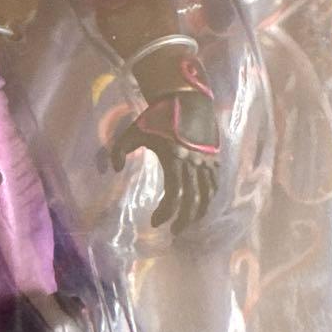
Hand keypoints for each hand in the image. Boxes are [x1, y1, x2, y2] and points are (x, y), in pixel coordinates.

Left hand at [110, 90, 220, 234]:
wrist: (187, 99)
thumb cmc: (157, 117)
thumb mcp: (133, 131)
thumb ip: (119, 150)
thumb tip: (117, 170)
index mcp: (174, 159)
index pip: (173, 194)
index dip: (165, 212)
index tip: (156, 222)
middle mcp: (194, 164)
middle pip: (192, 201)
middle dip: (183, 220)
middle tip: (174, 232)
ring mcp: (207, 162)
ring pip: (206, 196)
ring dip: (197, 213)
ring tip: (187, 224)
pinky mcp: (214, 159)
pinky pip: (214, 185)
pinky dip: (208, 199)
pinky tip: (200, 206)